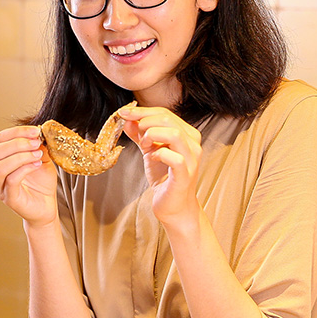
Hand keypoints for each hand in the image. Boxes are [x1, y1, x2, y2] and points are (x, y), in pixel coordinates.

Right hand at [0, 126, 58, 227]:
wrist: (46, 207)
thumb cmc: (41, 183)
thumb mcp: (41, 158)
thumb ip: (37, 146)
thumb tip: (37, 132)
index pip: (0, 139)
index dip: (18, 132)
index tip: (36, 131)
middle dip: (19, 143)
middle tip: (37, 142)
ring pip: (1, 166)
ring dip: (21, 156)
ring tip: (38, 154)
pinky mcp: (8, 198)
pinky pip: (11, 179)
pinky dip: (25, 168)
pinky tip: (37, 164)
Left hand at [120, 105, 202, 224]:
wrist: (173, 206)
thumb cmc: (164, 178)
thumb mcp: (149, 151)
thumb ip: (140, 135)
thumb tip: (126, 119)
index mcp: (187, 134)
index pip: (165, 113)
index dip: (142, 111)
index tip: (123, 112)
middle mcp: (193, 144)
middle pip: (168, 119)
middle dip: (144, 121)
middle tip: (134, 133)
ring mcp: (191, 159)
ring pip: (174, 134)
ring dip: (152, 135)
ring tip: (144, 146)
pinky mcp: (185, 175)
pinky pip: (175, 158)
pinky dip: (160, 154)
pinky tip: (153, 158)